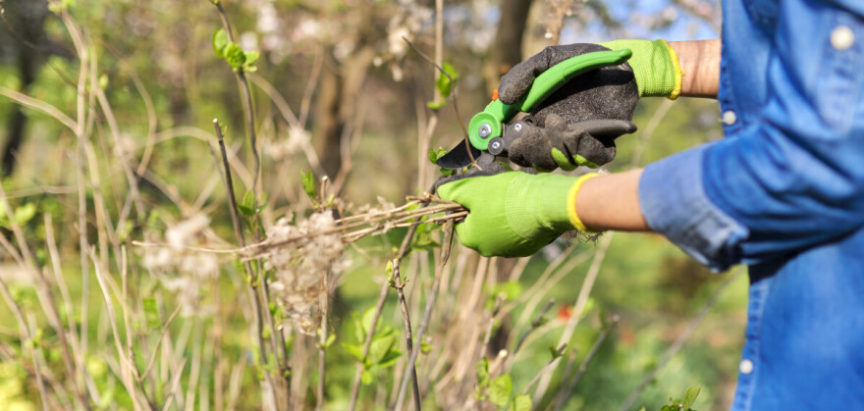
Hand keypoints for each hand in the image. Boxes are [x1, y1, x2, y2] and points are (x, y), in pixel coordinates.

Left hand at [437, 171, 595, 256]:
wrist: (546, 206)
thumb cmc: (504, 197)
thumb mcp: (472, 189)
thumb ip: (452, 192)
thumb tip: (440, 193)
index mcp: (471, 239)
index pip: (460, 220)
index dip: (466, 203)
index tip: (476, 191)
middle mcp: (488, 251)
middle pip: (480, 225)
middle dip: (485, 208)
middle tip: (495, 192)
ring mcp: (510, 251)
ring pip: (499, 229)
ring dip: (502, 214)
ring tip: (512, 197)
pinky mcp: (529, 247)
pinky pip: (517, 232)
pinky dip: (518, 220)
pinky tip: (524, 207)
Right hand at [496, 41, 680, 168]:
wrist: (617, 59)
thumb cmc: (579, 60)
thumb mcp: (547, 60)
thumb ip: (523, 75)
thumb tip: (504, 99)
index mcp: (537, 121)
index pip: (516, 146)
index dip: (507, 147)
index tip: (502, 140)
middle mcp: (556, 136)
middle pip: (536, 161)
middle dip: (531, 152)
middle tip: (533, 132)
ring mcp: (580, 140)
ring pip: (562, 162)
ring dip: (557, 148)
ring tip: (558, 123)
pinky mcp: (605, 141)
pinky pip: (594, 157)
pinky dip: (586, 149)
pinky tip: (581, 131)